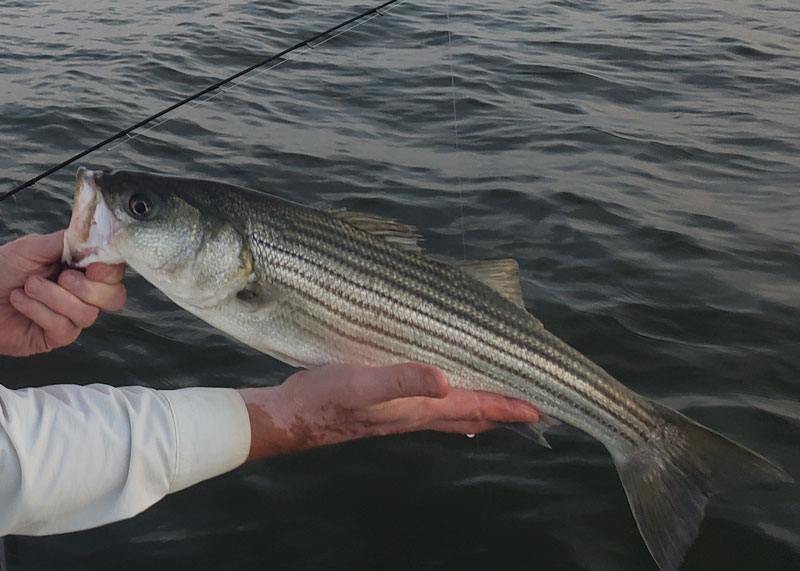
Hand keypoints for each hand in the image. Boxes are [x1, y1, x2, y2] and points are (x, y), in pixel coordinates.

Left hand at [0, 231, 126, 356]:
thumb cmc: (1, 269)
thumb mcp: (34, 247)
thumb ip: (67, 241)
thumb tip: (95, 237)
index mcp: (82, 269)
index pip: (114, 273)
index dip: (110, 271)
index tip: (93, 266)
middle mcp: (82, 294)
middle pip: (114, 298)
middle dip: (88, 288)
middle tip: (63, 277)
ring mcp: (72, 317)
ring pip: (87, 313)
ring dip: (55, 298)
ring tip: (28, 287)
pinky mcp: (56, 336)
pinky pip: (64, 328)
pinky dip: (39, 311)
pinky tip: (20, 302)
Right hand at [238, 363, 539, 459]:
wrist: (290, 418)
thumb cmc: (325, 399)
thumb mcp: (363, 383)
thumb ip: (404, 380)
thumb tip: (447, 381)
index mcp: (418, 408)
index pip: (473, 407)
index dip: (507, 407)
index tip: (541, 409)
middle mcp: (415, 415)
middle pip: (469, 415)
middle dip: (501, 411)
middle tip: (531, 407)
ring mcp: (400, 414)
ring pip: (452, 414)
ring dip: (479, 408)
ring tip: (500, 404)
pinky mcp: (385, 407)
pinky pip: (431, 408)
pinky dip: (452, 404)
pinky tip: (447, 396)